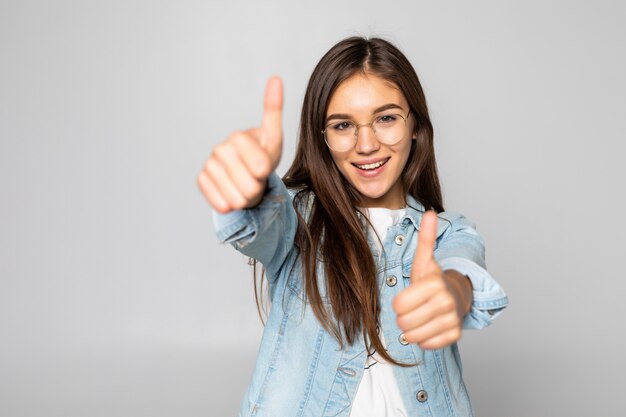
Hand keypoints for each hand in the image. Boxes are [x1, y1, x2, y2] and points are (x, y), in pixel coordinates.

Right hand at [197, 76, 283, 212]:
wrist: (247, 175)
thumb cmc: (263, 156)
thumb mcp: (274, 138)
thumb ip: (274, 112)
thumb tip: (276, 78)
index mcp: (238, 137)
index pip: (259, 165)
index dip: (265, 171)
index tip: (264, 168)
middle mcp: (220, 149)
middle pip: (248, 184)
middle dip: (257, 187)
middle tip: (255, 179)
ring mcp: (209, 164)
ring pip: (235, 197)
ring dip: (246, 198)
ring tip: (246, 186)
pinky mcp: (201, 180)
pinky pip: (220, 202)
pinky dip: (230, 204)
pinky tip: (232, 196)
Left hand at [392, 211, 472, 349]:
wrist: (455, 297)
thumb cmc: (432, 280)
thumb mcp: (424, 260)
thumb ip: (425, 239)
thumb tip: (430, 212)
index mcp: (435, 283)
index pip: (399, 305)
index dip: (399, 303)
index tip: (409, 296)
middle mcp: (446, 302)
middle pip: (404, 322)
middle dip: (405, 317)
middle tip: (415, 308)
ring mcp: (452, 320)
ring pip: (414, 336)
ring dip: (412, 329)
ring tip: (421, 316)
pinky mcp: (455, 336)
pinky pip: (427, 345)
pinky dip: (425, 339)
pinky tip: (430, 326)